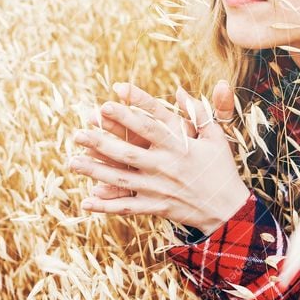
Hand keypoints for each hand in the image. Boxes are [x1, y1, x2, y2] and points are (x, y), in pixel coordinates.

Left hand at [84, 81, 234, 198]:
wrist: (228, 209)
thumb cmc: (221, 168)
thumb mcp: (215, 137)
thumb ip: (197, 113)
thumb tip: (180, 90)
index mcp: (180, 146)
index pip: (152, 123)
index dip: (133, 108)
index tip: (113, 94)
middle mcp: (166, 166)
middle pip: (128, 151)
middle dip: (101, 141)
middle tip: (79, 132)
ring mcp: (159, 188)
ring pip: (122, 179)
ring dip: (95, 170)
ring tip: (72, 161)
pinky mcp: (156, 206)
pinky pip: (127, 206)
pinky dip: (106, 205)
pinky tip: (86, 200)